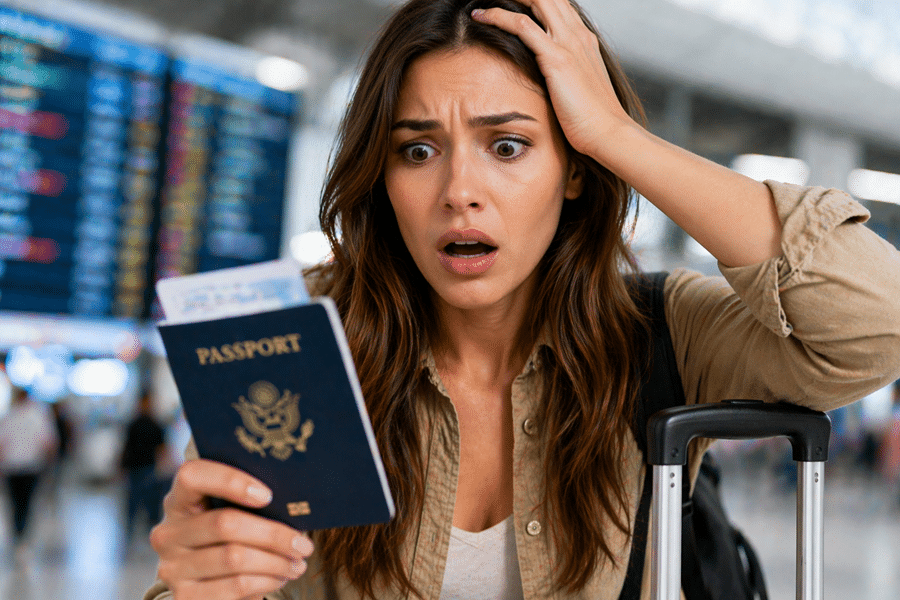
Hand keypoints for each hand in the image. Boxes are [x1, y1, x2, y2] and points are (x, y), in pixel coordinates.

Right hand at [149, 459, 313, 599]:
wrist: (209, 585)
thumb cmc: (231, 539)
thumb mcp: (231, 514)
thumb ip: (249, 502)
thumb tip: (294, 503)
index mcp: (179, 499)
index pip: (192, 476)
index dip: (230, 481)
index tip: (268, 495)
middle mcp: (168, 532)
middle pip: (225, 523)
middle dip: (273, 534)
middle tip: (304, 544)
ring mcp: (172, 567)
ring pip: (234, 558)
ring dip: (276, 562)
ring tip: (297, 562)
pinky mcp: (185, 597)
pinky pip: (236, 586)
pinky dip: (266, 581)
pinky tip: (280, 577)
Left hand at [471, 0, 632, 155]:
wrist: (608, 133)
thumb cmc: (592, 119)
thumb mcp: (578, 88)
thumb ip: (563, 75)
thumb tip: (544, 81)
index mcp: (583, 39)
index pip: (558, 6)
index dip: (534, 1)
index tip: (511, 3)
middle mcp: (577, 34)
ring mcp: (568, 43)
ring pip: (536, 1)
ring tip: (483, 0)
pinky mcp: (557, 58)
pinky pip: (523, 26)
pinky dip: (498, 16)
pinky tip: (481, 15)